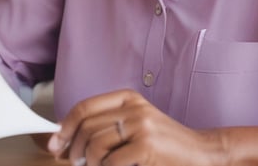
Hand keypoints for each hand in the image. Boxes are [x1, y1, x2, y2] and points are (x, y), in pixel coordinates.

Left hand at [47, 89, 224, 165]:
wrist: (203, 154)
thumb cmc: (164, 145)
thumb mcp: (134, 126)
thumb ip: (106, 126)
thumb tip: (66, 138)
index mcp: (126, 98)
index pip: (84, 108)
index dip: (65, 127)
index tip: (55, 144)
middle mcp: (133, 107)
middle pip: (86, 126)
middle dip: (74, 148)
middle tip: (75, 163)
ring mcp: (141, 125)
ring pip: (96, 144)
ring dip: (89, 163)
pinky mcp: (147, 146)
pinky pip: (112, 161)